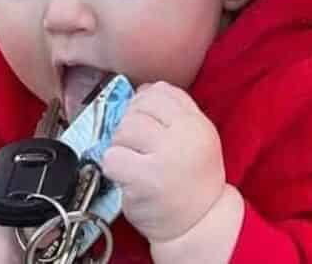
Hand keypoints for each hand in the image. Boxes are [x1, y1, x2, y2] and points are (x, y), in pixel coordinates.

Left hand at [101, 82, 225, 244]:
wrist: (199, 221)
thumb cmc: (193, 177)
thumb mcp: (198, 135)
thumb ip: (175, 109)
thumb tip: (142, 90)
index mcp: (196, 122)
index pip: (160, 91)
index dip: (144, 100)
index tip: (143, 117)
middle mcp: (183, 136)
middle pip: (138, 109)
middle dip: (129, 123)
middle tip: (135, 144)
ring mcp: (164, 158)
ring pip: (123, 130)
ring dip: (120, 144)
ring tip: (131, 159)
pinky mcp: (144, 180)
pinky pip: (112, 158)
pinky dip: (112, 165)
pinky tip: (125, 174)